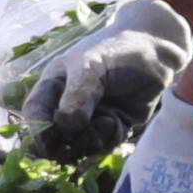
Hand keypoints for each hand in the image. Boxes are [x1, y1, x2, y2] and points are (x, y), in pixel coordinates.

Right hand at [18, 0, 192, 154]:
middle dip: (66, 143)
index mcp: (55, 86)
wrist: (157, 49)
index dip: (38, 131)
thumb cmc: (116, 50)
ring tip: (107, 122)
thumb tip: (66, 124)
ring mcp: (92, 116)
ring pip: (81, 144)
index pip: (35, 113)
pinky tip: (120, 123)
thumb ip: (77, 93)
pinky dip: (111, 139)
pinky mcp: (115, 124)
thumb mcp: (91, 65)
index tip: (49, 143)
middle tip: (81, 140)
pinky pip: (106, 143)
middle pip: (55, 135)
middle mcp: (70, 104)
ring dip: (91, 142)